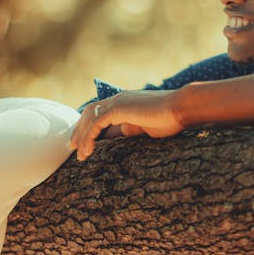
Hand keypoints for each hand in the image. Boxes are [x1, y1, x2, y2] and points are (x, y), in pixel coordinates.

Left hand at [69, 90, 183, 160]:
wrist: (181, 109)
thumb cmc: (169, 119)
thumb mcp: (145, 127)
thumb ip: (130, 129)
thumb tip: (121, 136)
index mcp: (124, 102)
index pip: (98, 113)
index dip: (87, 127)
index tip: (81, 143)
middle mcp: (117, 99)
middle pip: (89, 113)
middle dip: (79, 130)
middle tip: (73, 147)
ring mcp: (117, 102)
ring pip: (89, 119)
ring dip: (82, 137)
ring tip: (80, 155)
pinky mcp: (118, 109)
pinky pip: (96, 124)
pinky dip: (88, 137)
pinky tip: (87, 151)